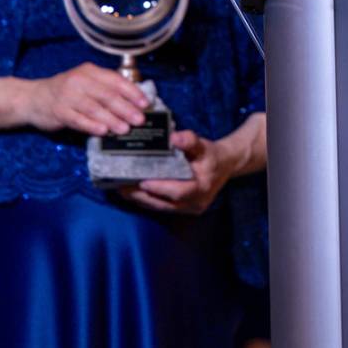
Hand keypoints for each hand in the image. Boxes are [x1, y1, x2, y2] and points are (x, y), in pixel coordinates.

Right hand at [22, 63, 148, 136]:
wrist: (32, 98)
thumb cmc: (66, 91)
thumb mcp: (85, 83)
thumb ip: (105, 89)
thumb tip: (132, 103)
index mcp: (90, 72)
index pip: (116, 81)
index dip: (132, 92)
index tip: (145, 103)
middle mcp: (79, 81)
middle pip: (107, 96)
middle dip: (126, 108)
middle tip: (139, 120)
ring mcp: (67, 96)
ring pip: (94, 108)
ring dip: (112, 119)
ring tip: (124, 129)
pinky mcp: (58, 112)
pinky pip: (78, 119)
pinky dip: (92, 125)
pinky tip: (103, 131)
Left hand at [116, 129, 231, 214]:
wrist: (226, 165)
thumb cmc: (212, 154)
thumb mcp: (204, 145)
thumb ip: (190, 141)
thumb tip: (173, 137)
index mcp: (202, 188)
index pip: (178, 191)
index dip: (159, 188)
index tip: (140, 181)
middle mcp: (195, 203)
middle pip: (164, 203)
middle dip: (142, 196)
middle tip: (122, 187)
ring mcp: (188, 209)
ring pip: (160, 207)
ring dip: (141, 199)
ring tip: (122, 189)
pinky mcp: (182, 209)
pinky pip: (161, 206)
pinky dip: (147, 199)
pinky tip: (134, 192)